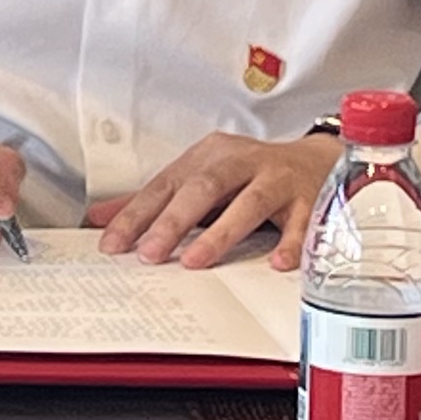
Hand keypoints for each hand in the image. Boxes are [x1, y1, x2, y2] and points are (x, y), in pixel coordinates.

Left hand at [89, 129, 342, 268]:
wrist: (320, 161)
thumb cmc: (252, 174)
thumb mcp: (202, 179)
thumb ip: (154, 201)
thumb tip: (99, 219)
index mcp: (209, 157)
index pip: (166, 184)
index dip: (137, 214)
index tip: (112, 244)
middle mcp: (242, 162)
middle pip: (204, 187)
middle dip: (173, 221)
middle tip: (149, 254)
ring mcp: (278, 178)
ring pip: (249, 202)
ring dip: (222, 232)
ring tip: (197, 261)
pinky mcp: (310, 198)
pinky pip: (303, 222)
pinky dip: (291, 242)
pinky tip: (277, 263)